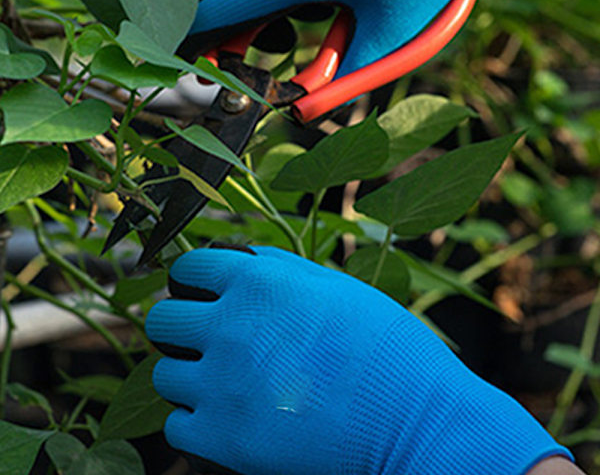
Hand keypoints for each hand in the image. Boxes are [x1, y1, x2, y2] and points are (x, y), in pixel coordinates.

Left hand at [146, 246, 571, 474]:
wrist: (415, 419)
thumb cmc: (384, 346)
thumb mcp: (334, 287)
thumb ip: (278, 270)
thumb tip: (237, 260)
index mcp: (258, 282)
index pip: (188, 268)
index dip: (191, 279)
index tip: (199, 292)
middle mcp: (231, 327)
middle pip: (162, 320)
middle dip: (182, 327)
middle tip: (209, 339)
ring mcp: (223, 385)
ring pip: (164, 374)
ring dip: (189, 376)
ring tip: (225, 382)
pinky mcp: (225, 440)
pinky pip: (176, 427)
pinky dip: (197, 422)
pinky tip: (230, 416)